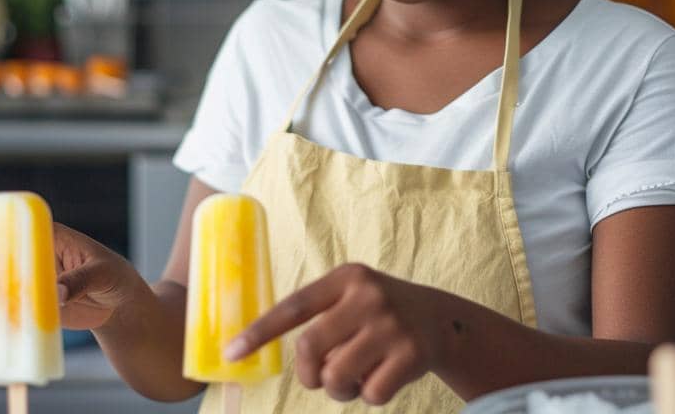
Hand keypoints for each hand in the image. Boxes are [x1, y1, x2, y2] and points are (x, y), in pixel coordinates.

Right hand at [0, 222, 138, 330]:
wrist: (120, 304)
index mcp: (51, 237)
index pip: (15, 234)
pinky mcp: (36, 306)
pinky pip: (15, 311)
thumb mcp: (102, 273)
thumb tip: (57, 292)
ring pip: (4, 288)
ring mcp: (33, 283)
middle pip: (2, 262)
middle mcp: (36, 258)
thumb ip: (80, 280)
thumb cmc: (113, 276)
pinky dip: (4, 319)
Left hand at [225, 263, 446, 405]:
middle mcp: (368, 296)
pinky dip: (369, 395)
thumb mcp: (352, 295)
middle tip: (319, 377)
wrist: (442, 320)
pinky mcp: (412, 354)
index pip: (293, 306)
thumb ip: (319, 314)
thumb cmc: (379, 314)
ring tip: (353, 380)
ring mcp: (392, 325)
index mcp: (347, 278)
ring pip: (337, 375)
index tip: (231, 352)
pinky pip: (371, 393)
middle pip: (310, 348)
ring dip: (338, 389)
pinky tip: (382, 378)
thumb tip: (262, 345)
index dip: (260, 331)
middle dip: (308, 373)